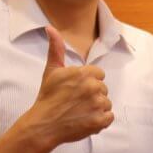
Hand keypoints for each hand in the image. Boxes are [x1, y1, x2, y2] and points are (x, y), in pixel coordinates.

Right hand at [24, 25, 113, 144]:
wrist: (43, 125)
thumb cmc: (47, 97)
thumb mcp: (51, 71)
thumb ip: (56, 48)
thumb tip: (50, 28)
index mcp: (84, 73)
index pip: (99, 74)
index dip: (88, 81)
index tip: (76, 89)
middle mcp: (93, 87)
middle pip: (103, 89)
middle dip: (92, 95)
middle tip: (75, 102)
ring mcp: (97, 105)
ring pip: (106, 103)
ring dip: (96, 108)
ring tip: (80, 112)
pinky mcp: (99, 121)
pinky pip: (109, 117)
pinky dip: (100, 121)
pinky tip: (86, 120)